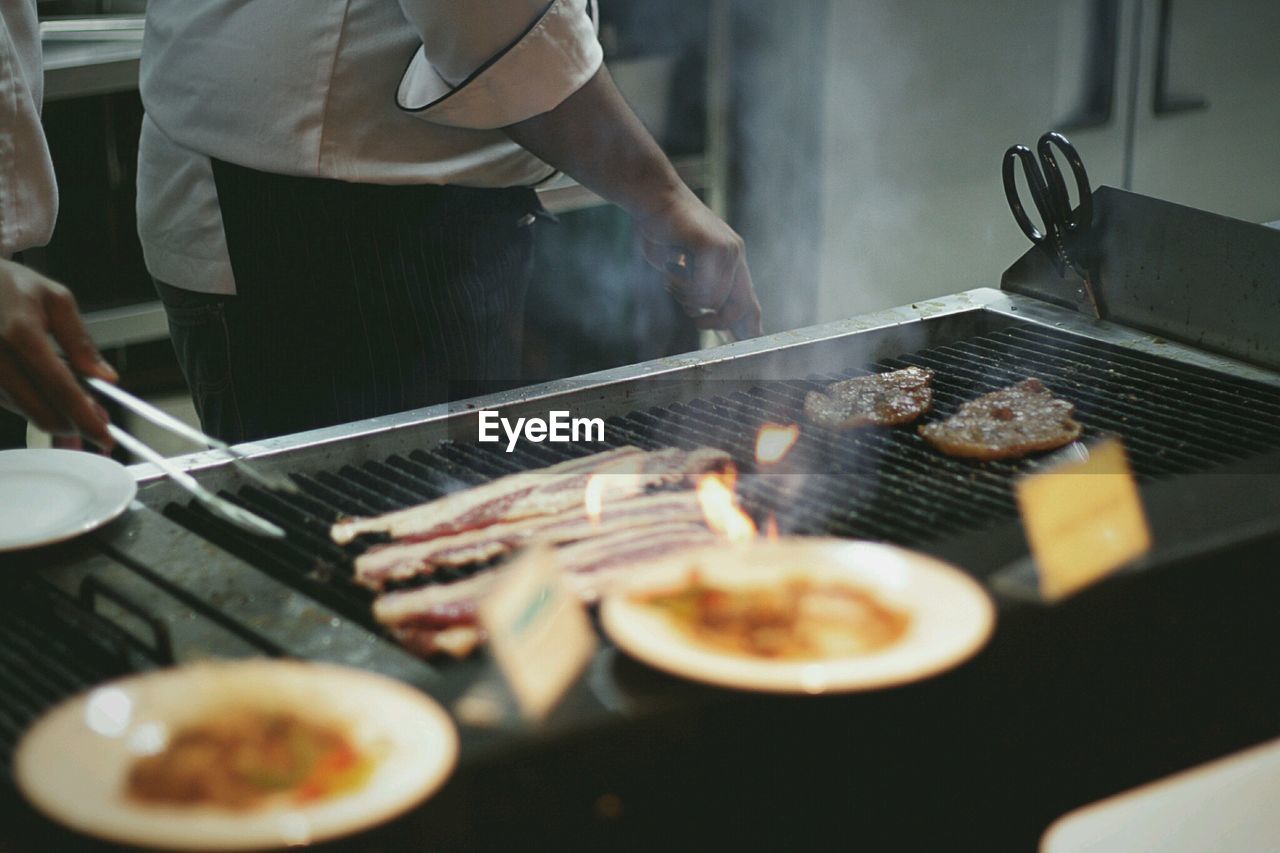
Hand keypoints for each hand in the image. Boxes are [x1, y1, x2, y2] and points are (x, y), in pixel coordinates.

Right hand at [0, 258, 115, 444]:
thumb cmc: (11, 286)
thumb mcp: (56, 300)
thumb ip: (81, 341)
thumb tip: (105, 376)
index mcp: (20, 333)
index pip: (59, 387)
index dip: (84, 417)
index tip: (105, 436)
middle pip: (39, 409)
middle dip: (73, 424)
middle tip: (97, 423)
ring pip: (24, 411)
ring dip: (54, 415)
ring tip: (79, 405)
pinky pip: (9, 402)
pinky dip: (34, 404)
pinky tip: (49, 394)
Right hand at [635, 189, 762, 339]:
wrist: (653, 197)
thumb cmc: (660, 230)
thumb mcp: (679, 267)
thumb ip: (693, 288)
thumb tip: (698, 312)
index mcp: (731, 258)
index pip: (748, 298)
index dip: (750, 323)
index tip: (752, 341)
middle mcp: (734, 253)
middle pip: (740, 306)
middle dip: (718, 321)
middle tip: (698, 323)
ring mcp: (727, 250)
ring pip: (712, 299)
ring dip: (686, 296)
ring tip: (672, 276)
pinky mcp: (714, 248)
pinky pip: (700, 287)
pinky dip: (679, 284)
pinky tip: (671, 265)